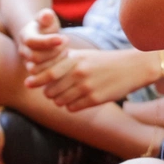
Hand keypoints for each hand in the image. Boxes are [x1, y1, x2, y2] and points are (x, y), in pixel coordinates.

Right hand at [16, 8, 66, 70]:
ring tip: (67, 51)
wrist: (42, 36)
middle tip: (67, 41)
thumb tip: (46, 15)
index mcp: (25, 36)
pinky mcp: (35, 72)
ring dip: (56, 61)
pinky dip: (55, 71)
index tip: (63, 38)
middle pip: (35, 57)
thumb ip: (46, 16)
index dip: (47, 41)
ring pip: (38, 69)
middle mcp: (23, 51)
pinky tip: (66, 62)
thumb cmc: (47, 26)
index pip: (32, 41)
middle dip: (54, 51)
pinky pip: (42, 77)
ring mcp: (27, 62)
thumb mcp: (47, 18)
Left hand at [25, 48, 150, 111]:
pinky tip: (81, 99)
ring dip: (61, 100)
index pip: (46, 73)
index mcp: (75, 59)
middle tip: (57, 90)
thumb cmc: (106, 61)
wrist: (134, 67)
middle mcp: (79, 72)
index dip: (35, 80)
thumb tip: (38, 72)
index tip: (29, 83)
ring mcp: (86, 86)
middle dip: (50, 93)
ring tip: (71, 94)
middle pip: (49, 91)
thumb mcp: (86, 55)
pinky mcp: (94, 99)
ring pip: (59, 101)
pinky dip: (73, 106)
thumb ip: (64, 61)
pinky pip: (72, 108)